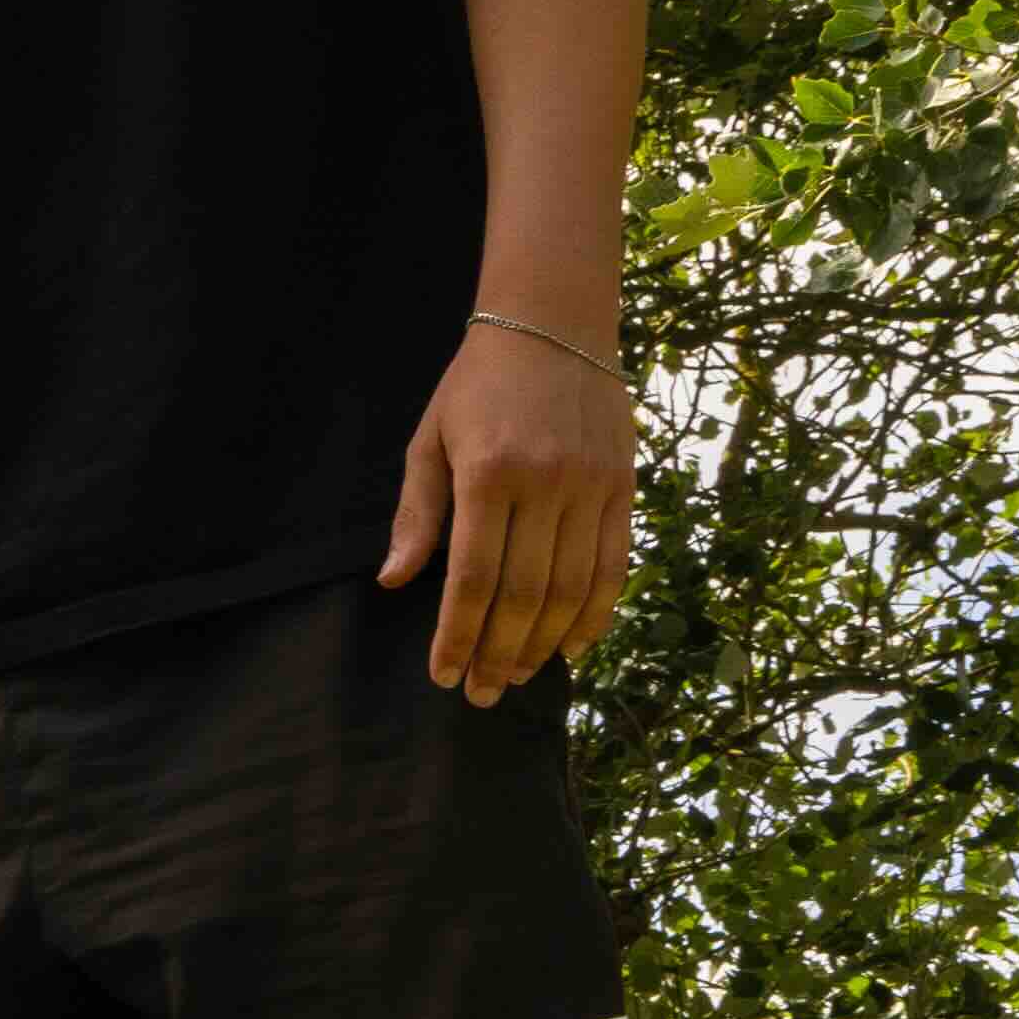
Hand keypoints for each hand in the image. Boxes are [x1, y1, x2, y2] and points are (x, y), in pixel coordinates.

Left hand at [382, 318, 635, 699]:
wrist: (555, 326)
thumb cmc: (476, 386)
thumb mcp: (429, 441)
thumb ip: (417, 515)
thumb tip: (394, 582)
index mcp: (488, 474)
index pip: (473, 578)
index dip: (458, 635)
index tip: (443, 675)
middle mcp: (546, 484)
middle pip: (526, 594)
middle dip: (499, 653)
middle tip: (480, 692)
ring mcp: (592, 487)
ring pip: (574, 589)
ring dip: (545, 644)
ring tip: (517, 677)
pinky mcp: (624, 487)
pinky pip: (615, 564)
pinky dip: (596, 613)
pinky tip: (573, 646)